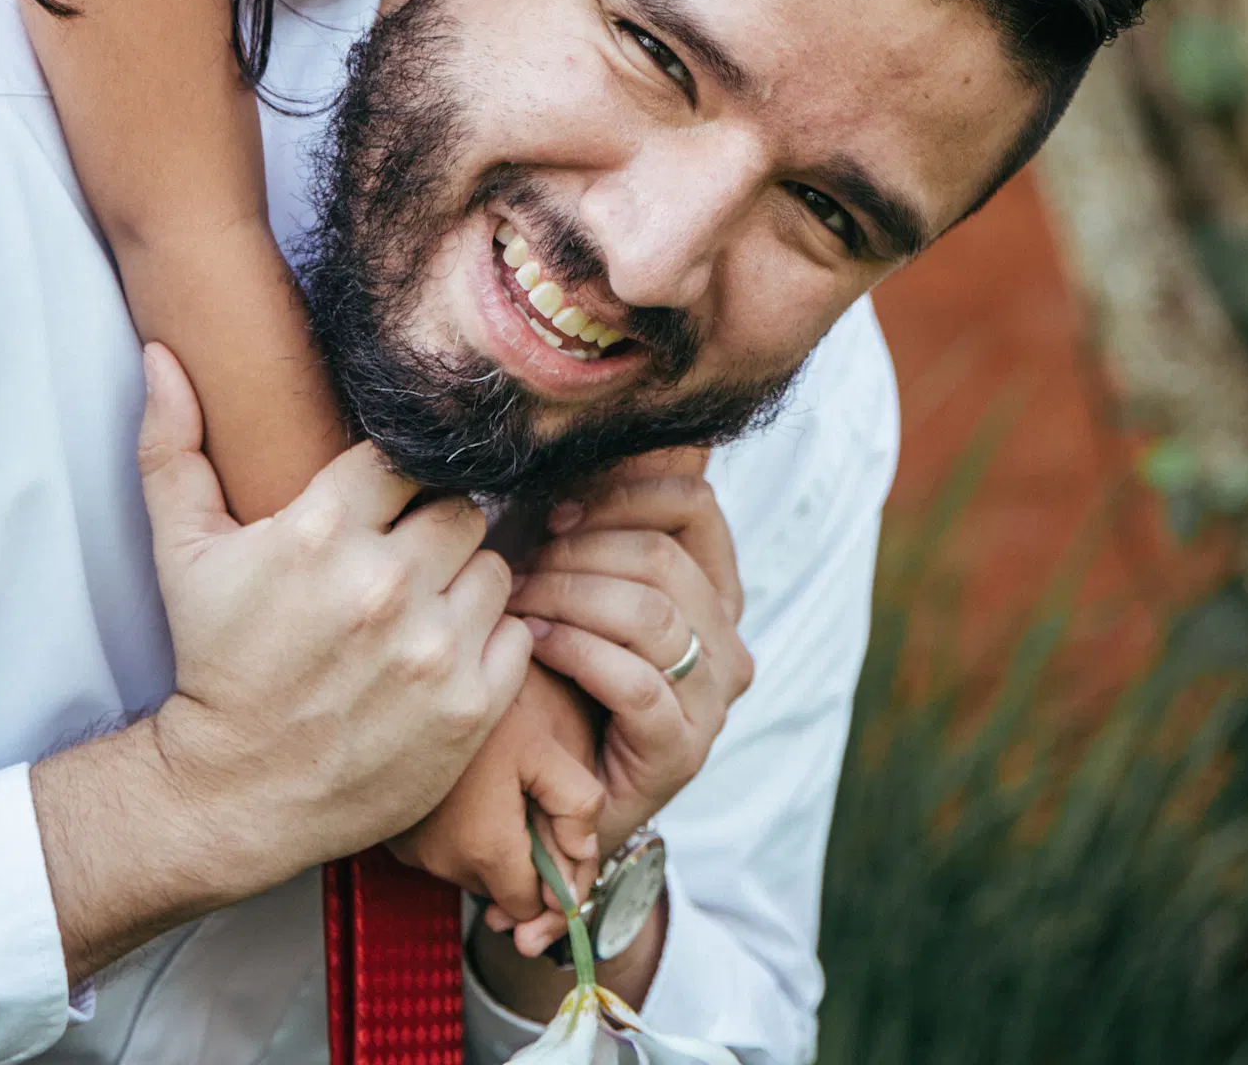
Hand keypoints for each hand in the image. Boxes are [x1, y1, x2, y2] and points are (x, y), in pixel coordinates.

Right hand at [123, 347, 532, 888]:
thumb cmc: (212, 663)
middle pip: (458, 509)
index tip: (377, 511)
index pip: (405, 457)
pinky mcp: (470, 707)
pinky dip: (489, 643)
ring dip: (462, 585)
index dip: (394, 482)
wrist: (234, 794)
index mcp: (320, 532)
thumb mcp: (182, 554)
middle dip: (431, 531)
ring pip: (493, 566)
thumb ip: (173, 446)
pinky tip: (441, 658)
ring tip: (420, 613)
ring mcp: (433, 650)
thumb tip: (161, 355)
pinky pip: (517, 634)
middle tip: (399, 565)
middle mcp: (385, 585)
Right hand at [388, 669, 603, 928]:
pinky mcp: (396, 839)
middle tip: (534, 809)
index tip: (562, 848)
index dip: (554, 885)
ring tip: (502, 793)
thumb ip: (575, 803)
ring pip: (474, 872)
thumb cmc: (478, 712)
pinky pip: (445, 853)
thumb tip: (584, 852)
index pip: (529, 907)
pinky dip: (464, 835)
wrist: (402, 692)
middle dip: (525, 863)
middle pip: (502, 892)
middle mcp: (445, 863)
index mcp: (487, 849)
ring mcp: (415, 853)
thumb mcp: (542, 745)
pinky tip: (471, 792)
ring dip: (495, 848)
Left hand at [497, 456, 747, 946]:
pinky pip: (636, 680)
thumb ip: (588, 527)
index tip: (555, 508)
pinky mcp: (683, 750)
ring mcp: (712, 700)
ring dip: (571, 597)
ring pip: (652, 614)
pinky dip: (578, 650)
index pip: (694, 505)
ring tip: (519, 602)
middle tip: (520, 563)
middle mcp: (728, 642)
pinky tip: (535, 642)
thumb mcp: (576, 591)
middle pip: (664, 558)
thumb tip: (574, 444)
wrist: (554, 802)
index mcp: (715, 591)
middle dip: (581, 551)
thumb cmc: (556, 681)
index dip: (622, 493)